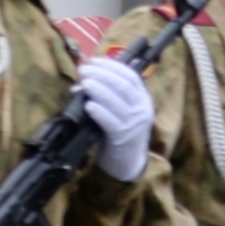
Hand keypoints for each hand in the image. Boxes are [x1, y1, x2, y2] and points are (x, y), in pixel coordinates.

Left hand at [73, 53, 155, 182]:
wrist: (127, 164)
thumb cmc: (119, 135)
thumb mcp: (117, 112)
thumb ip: (105, 97)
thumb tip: (82, 83)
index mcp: (142, 99)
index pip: (130, 76)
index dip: (112, 66)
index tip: (94, 61)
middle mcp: (141, 109)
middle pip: (123, 85)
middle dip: (102, 74)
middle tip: (84, 70)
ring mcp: (134, 124)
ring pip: (116, 101)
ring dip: (98, 89)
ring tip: (84, 83)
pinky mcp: (123, 138)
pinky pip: (110, 121)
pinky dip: (99, 111)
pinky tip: (88, 105)